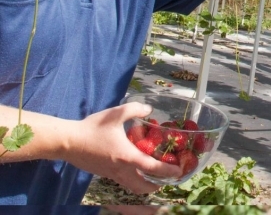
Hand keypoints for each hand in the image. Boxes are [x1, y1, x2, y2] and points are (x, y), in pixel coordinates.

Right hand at [63, 101, 181, 193]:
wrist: (68, 142)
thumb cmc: (92, 128)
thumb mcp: (116, 114)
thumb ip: (135, 109)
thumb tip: (149, 108)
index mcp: (127, 156)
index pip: (153, 168)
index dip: (168, 171)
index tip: (179, 171)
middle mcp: (121, 170)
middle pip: (142, 186)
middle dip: (157, 186)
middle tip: (166, 179)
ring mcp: (111, 174)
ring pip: (131, 187)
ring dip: (144, 186)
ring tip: (153, 178)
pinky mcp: (103, 174)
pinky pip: (122, 182)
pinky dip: (132, 181)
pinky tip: (134, 170)